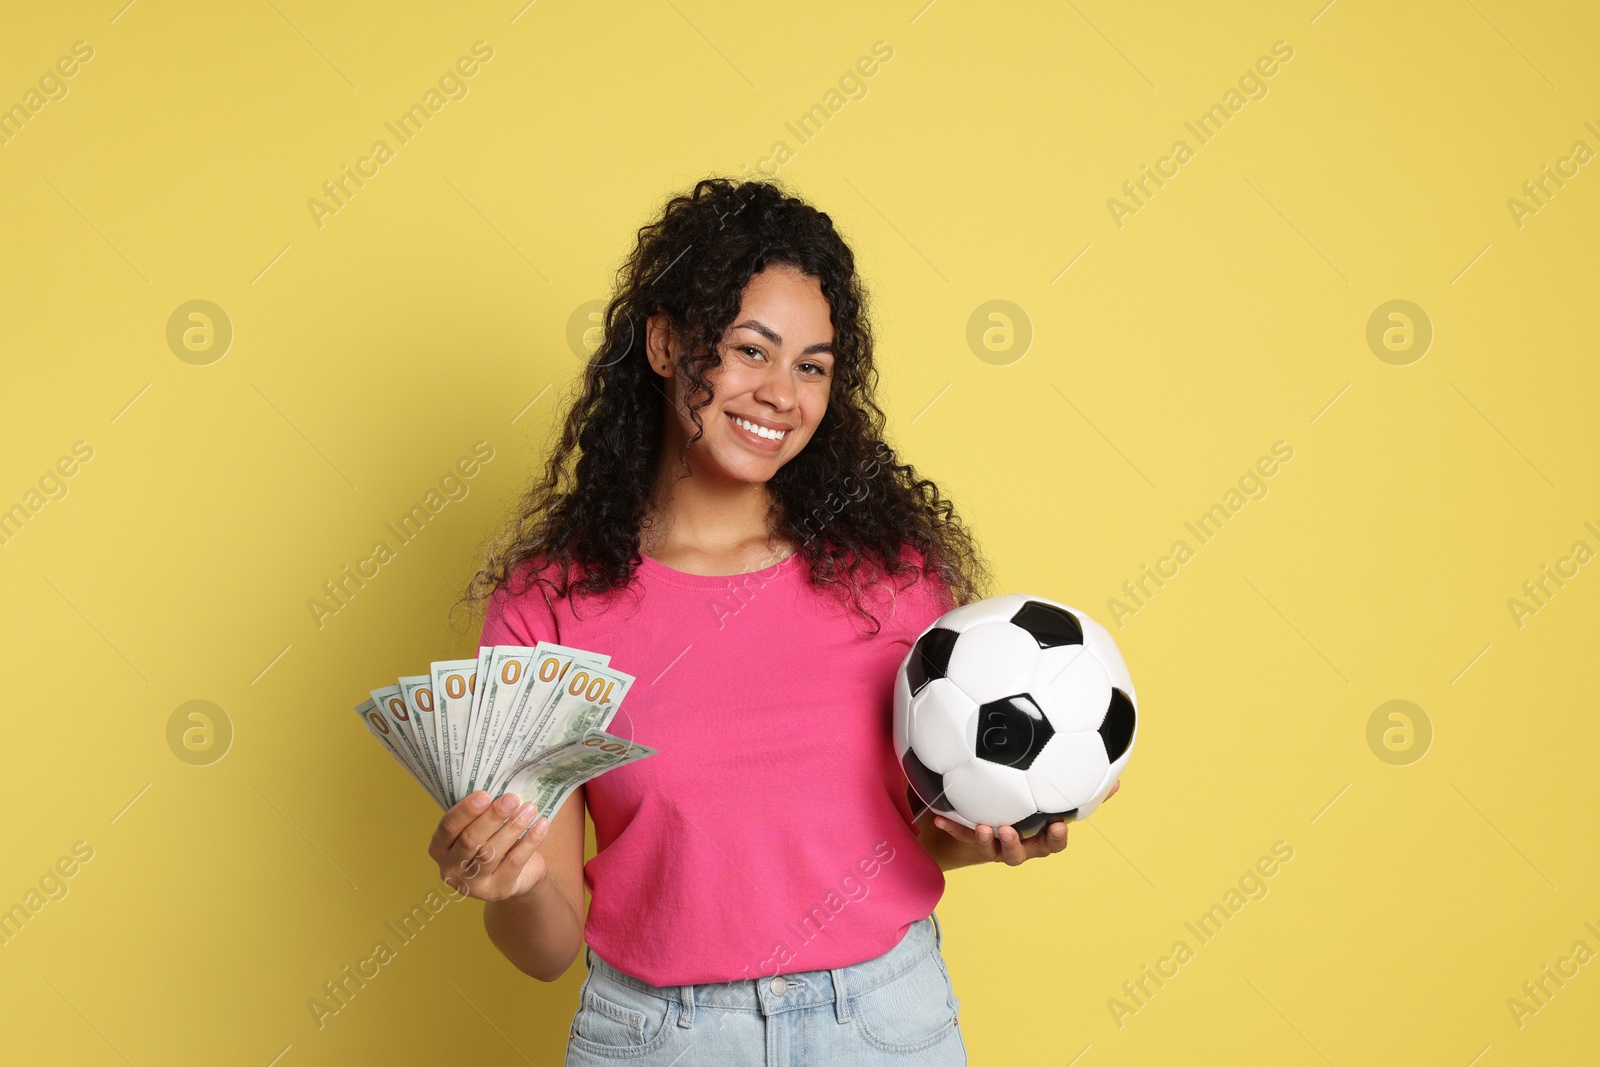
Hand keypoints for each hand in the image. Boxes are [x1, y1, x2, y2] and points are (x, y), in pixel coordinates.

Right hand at [427, 790, 550, 901]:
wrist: (516, 874)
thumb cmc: (493, 840)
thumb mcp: (481, 827)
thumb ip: (481, 811)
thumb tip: (501, 786)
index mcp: (439, 848)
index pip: (448, 827)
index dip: (465, 811)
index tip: (485, 794)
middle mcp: (450, 869)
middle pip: (470, 840)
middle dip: (492, 817)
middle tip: (512, 798)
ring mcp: (472, 884)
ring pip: (491, 852)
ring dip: (513, 827)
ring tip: (530, 808)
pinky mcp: (497, 891)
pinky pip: (514, 863)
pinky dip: (530, 841)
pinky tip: (542, 824)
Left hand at [932, 779, 1120, 866]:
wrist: (991, 827)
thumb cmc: (1031, 810)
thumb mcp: (1055, 800)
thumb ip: (1083, 791)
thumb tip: (1118, 781)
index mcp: (1040, 837)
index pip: (1053, 842)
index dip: (1056, 837)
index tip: (1058, 823)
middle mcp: (1020, 845)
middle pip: (1021, 853)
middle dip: (1015, 845)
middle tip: (1009, 829)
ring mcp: (995, 847)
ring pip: (992, 851)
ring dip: (986, 840)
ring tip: (983, 826)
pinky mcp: (972, 841)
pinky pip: (961, 837)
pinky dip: (952, 828)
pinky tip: (939, 817)